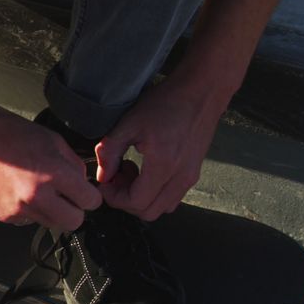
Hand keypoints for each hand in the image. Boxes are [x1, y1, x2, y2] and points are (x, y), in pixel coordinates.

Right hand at [0, 112, 101, 230]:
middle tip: (66, 198)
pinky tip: (17, 190)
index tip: (83, 194)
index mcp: (54, 173)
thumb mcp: (52, 140)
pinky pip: (27, 220)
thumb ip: (72, 164)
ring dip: (50, 211)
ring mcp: (19, 209)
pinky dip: (27, 209)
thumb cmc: (10, 133)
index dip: (89, 197)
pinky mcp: (4, 215)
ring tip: (37, 190)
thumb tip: (81, 182)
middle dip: (74, 211)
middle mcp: (37, 196)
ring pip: (50, 224)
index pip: (90, 201)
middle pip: (74, 222)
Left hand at [95, 78, 225, 220]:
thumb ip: (110, 151)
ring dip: (141, 198)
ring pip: (161, 207)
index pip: (136, 202)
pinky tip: (146, 170)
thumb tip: (102, 176)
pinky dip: (155, 193)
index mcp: (164, 165)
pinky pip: (172, 197)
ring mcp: (191, 177)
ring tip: (131, 172)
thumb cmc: (166, 103)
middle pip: (148, 212)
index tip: (105, 181)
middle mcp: (181, 177)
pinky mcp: (194, 173)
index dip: (114, 197)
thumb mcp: (129, 123)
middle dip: (126, 200)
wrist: (201, 92)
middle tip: (116, 177)